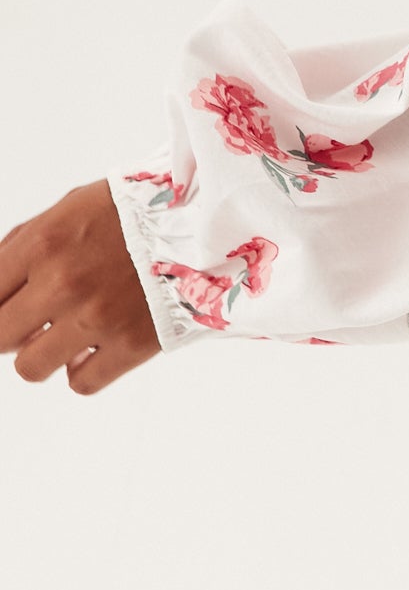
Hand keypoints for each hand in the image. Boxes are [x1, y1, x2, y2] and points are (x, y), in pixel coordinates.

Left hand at [0, 180, 161, 392]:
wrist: (208, 220)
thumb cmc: (139, 209)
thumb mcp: (71, 208)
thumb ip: (24, 245)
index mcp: (44, 244)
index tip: (8, 308)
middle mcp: (63, 284)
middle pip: (0, 337)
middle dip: (12, 331)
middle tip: (32, 321)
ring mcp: (97, 319)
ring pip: (31, 368)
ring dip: (42, 354)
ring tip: (64, 335)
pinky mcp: (130, 345)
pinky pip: (80, 382)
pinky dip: (81, 370)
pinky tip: (93, 348)